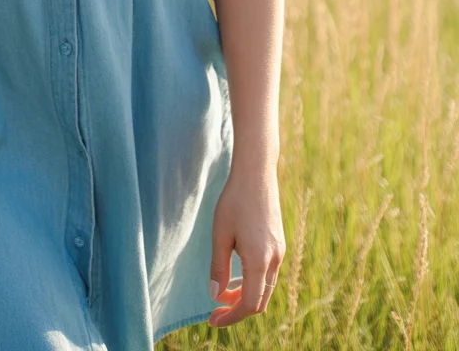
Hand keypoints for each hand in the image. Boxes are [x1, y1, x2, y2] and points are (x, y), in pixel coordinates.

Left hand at [207, 165, 285, 326]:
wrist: (257, 173)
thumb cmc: (234, 200)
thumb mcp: (220, 234)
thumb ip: (218, 267)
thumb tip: (215, 295)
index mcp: (260, 260)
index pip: (249, 304)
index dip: (231, 316)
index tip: (213, 319)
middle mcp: (275, 259)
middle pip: (260, 301)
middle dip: (238, 309)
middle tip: (215, 310)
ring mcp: (279, 251)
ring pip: (265, 288)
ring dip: (245, 295)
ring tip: (223, 291)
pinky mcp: (279, 243)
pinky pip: (268, 274)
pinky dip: (253, 281)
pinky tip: (236, 273)